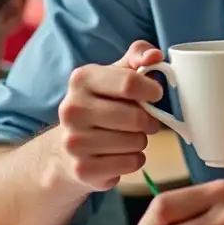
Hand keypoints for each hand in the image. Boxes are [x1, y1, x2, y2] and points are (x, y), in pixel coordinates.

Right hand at [56, 41, 164, 191]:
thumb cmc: (102, 104)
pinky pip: (131, 163)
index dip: (152, 90)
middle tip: (145, 121)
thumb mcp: (116, 74)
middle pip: (136, 118)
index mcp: (82, 80)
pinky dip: (134, 159)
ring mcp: (74, 141)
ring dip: (140, 140)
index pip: (129, 83)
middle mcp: (72, 109)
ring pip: (136, 142)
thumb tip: (156, 56)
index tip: (156, 94)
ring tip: (127, 136)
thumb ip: (138, 57)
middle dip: (149, 120)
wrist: (67, 148)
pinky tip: (120, 154)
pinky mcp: (83, 169)